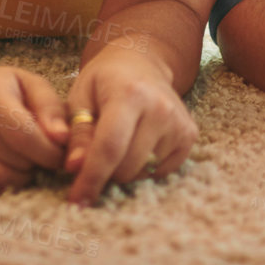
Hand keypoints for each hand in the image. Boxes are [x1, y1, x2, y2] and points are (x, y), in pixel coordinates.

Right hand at [0, 66, 68, 197]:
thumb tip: (62, 139)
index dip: (49, 152)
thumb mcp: (32, 84)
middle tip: (39, 154)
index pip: (23, 135)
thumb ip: (51, 108)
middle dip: (36, 163)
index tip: (61, 155)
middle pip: (13, 161)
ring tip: (22, 161)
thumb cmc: (8, 90)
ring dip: (18, 178)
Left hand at [63, 44, 197, 205]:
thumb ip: (78, 133)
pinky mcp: (189, 135)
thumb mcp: (80, 97)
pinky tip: (138, 145)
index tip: (76, 202)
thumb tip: (74, 167)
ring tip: (118, 144)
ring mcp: (179, 122)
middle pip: (126, 166)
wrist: (142, 62)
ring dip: (123, 169)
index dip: (90, 178)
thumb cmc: (104, 81)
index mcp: (130, 94)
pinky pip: (160, 172)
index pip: (110, 147)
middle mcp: (161, 108)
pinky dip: (143, 168)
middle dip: (105, 171)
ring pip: (142, 173)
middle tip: (95, 154)